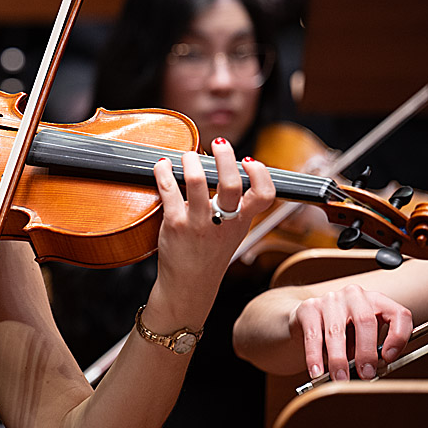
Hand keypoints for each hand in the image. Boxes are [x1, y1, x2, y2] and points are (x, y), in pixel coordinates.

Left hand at [148, 138, 274, 328]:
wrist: (188, 284)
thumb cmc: (209, 252)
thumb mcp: (232, 231)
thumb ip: (236, 205)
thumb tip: (233, 166)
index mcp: (241, 222)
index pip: (264, 196)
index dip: (261, 175)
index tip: (250, 160)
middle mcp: (223, 222)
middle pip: (232, 184)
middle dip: (225, 157)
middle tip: (218, 143)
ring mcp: (198, 223)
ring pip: (196, 183)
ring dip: (190, 161)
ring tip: (187, 155)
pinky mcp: (175, 224)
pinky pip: (169, 190)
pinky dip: (163, 172)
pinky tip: (162, 166)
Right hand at [288, 284, 412, 381]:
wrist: (309, 319)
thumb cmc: (345, 333)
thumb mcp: (364, 338)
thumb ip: (373, 351)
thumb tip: (372, 373)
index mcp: (377, 301)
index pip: (398, 314)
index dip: (398, 337)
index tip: (389, 358)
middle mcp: (355, 295)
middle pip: (365, 321)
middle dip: (366, 352)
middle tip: (365, 374)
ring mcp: (330, 300)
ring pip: (336, 331)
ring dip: (339, 360)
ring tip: (341, 379)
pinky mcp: (308, 308)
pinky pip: (313, 336)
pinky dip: (315, 357)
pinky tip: (317, 371)